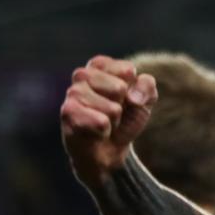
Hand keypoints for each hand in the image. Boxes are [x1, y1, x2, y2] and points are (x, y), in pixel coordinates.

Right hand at [60, 55, 156, 186]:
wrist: (108, 150)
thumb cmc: (123, 119)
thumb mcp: (144, 100)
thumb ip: (146, 87)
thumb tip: (133, 97)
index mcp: (100, 65)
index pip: (128, 71)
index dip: (133, 91)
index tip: (125, 100)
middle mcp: (82, 75)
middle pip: (119, 88)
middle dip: (123, 107)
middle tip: (113, 114)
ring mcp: (72, 93)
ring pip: (112, 108)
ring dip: (114, 121)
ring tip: (104, 123)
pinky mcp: (67, 113)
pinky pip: (101, 123)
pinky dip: (104, 132)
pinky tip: (95, 132)